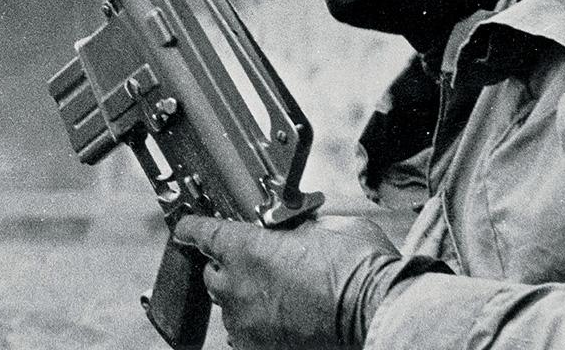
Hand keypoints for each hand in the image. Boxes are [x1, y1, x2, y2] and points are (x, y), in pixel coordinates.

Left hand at [172, 215, 415, 349]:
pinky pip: (246, 336)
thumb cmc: (360, 269)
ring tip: (275, 295)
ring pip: (229, 309)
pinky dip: (258, 326)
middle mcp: (238, 288)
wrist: (378, 314)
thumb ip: (300, 227)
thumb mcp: (329, 228)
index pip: (203, 233)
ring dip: (244, 299)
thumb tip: (295, 229)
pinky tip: (281, 320)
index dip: (193, 228)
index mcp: (248, 248)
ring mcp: (247, 325)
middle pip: (213, 274)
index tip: (186, 227)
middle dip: (228, 266)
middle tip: (256, 262)